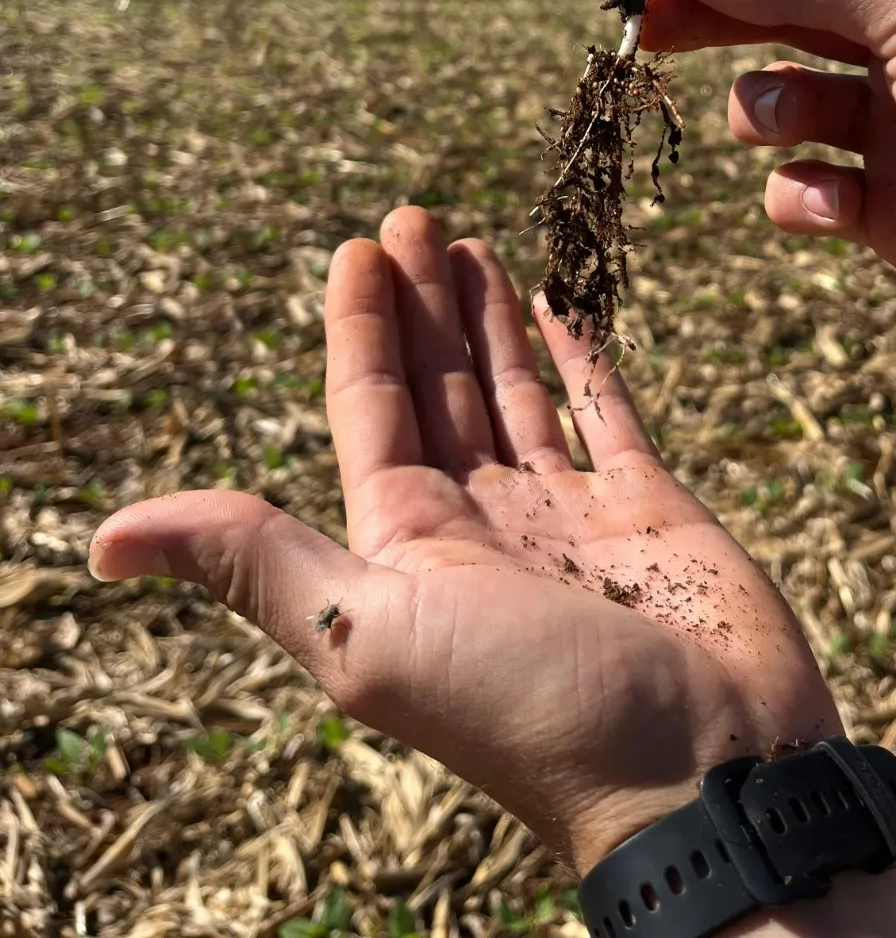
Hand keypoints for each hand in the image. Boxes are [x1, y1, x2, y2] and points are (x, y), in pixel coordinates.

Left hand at [88, 208, 840, 872]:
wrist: (702, 773)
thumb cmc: (529, 708)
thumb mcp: (369, 632)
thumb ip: (255, 563)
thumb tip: (101, 543)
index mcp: (410, 548)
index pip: (370, 409)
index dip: (359, 327)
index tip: (358, 246)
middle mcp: (483, 526)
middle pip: (437, 388)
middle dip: (419, 301)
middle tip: (412, 213)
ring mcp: (568, 517)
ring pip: (513, 393)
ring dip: (488, 319)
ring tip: (470, 243)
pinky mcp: (648, 512)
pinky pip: (606, 415)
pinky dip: (582, 360)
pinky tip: (560, 308)